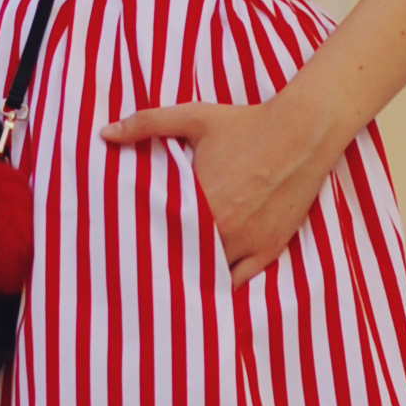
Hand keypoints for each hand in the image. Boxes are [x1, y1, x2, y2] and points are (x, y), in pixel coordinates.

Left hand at [101, 85, 343, 283]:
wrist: (301, 133)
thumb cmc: (246, 123)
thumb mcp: (194, 117)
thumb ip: (147, 123)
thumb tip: (104, 133)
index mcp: (200, 199)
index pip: (159, 234)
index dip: (142, 243)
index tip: (127, 249)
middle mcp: (223, 228)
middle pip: (181, 260)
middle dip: (164, 265)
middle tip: (143, 273)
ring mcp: (247, 243)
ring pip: (209, 277)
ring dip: (192, 278)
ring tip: (171, 283)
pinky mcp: (269, 249)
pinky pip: (240, 282)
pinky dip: (223, 286)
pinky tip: (206, 287)